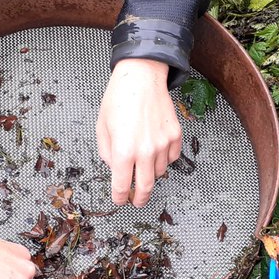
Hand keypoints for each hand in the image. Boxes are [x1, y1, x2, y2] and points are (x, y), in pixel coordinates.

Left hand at [96, 58, 181, 206]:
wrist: (141, 77)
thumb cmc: (119, 99)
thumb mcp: (102, 127)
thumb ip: (108, 153)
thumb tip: (117, 169)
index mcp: (123, 151)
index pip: (122, 185)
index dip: (119, 197)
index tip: (119, 200)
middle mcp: (145, 151)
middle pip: (145, 187)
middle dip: (140, 199)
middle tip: (137, 201)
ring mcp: (163, 144)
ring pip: (159, 172)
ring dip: (150, 172)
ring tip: (143, 159)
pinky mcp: (175, 136)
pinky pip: (172, 158)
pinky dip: (164, 159)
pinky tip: (155, 148)